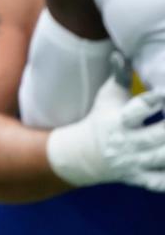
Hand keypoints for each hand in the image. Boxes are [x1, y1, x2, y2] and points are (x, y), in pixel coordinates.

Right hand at [47, 76, 164, 189]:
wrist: (79, 155)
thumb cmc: (99, 118)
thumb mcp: (107, 96)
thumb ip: (119, 75)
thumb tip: (120, 52)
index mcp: (118, 120)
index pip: (138, 109)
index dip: (155, 100)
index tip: (163, 94)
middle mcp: (126, 142)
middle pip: (158, 136)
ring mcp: (133, 162)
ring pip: (162, 159)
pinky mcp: (138, 177)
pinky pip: (158, 182)